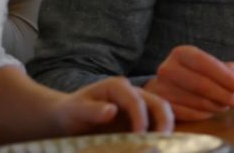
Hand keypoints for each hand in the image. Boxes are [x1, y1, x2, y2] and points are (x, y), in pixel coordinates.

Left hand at [54, 77, 173, 134]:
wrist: (67, 117)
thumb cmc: (70, 112)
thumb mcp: (75, 110)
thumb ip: (91, 110)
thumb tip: (112, 111)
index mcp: (118, 87)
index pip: (136, 101)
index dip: (141, 119)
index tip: (140, 137)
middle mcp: (133, 92)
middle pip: (158, 103)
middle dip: (164, 121)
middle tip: (164, 141)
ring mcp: (139, 104)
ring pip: (162, 112)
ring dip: (165, 128)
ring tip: (163, 146)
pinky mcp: (140, 117)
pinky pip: (156, 123)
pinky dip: (159, 134)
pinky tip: (157, 146)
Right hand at [143, 45, 233, 120]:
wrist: (167, 84)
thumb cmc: (196, 73)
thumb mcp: (211, 64)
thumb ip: (229, 69)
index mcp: (181, 53)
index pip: (206, 64)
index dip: (226, 77)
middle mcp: (167, 69)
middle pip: (201, 85)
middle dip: (225, 94)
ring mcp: (161, 89)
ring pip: (196, 101)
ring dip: (217, 106)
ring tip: (227, 105)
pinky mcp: (162, 106)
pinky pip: (188, 114)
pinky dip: (204, 114)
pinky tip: (212, 111)